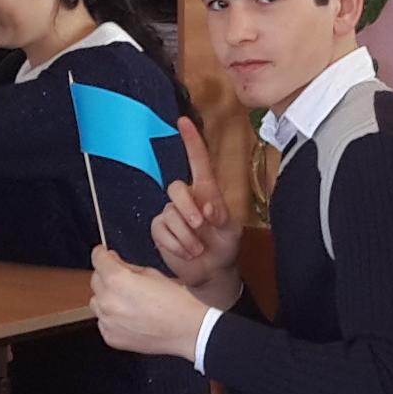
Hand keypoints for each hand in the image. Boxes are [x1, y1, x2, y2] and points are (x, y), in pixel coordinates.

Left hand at [89, 244, 212, 363]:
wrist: (188, 330)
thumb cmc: (176, 303)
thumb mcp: (153, 274)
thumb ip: (127, 266)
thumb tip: (114, 262)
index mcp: (117, 280)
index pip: (97, 259)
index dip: (101, 254)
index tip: (103, 254)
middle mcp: (108, 301)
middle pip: (95, 280)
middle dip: (106, 276)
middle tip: (124, 279)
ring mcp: (108, 321)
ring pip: (97, 302)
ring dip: (108, 297)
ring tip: (129, 301)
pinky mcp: (111, 337)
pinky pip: (104, 321)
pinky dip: (112, 317)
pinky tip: (130, 316)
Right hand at [151, 147, 245, 307]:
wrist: (212, 271)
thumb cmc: (224, 245)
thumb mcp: (232, 229)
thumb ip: (222, 215)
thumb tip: (206, 208)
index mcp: (206, 191)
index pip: (197, 161)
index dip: (191, 141)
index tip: (184, 122)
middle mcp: (186, 199)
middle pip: (176, 188)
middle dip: (187, 208)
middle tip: (200, 225)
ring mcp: (171, 214)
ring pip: (169, 214)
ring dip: (186, 235)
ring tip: (198, 248)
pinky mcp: (161, 231)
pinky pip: (161, 231)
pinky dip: (176, 245)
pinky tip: (187, 252)